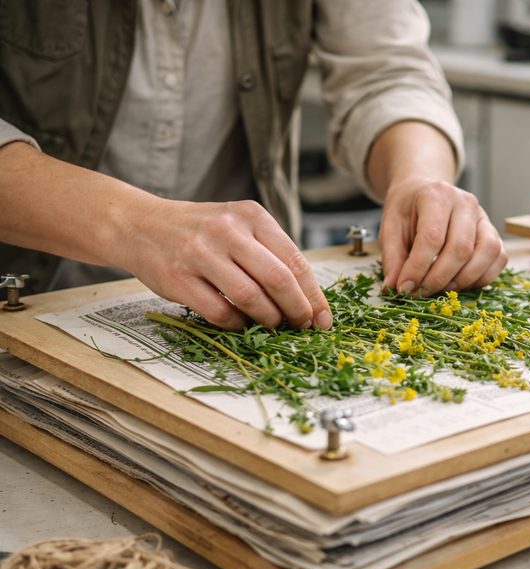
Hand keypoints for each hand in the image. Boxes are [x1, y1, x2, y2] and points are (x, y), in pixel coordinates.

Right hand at [115, 199, 332, 330]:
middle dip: (298, 311)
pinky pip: (220, 312)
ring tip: (273, 326)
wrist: (140, 225)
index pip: (295, 261)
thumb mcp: (240, 226)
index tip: (323, 318)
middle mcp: (228, 231)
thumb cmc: (201, 231)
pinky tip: (241, 323)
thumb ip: (272, 253)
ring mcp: (201, 254)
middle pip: (279, 280)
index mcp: (251, 216)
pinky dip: (237, 324)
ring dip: (269, 320)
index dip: (314, 295)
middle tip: (303, 327)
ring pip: (252, 298)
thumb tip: (309, 299)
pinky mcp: (179, 279)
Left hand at [379, 178, 506, 296]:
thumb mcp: (390, 228)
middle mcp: (465, 203)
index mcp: (436, 195)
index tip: (405, 288)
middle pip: (461, 248)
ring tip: (441, 289)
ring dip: (463, 280)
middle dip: (439, 278)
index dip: (418, 268)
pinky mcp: (493, 232)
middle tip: (420, 293)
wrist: (423, 192)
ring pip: (487, 253)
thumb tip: (394, 287)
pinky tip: (460, 282)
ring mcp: (484, 217)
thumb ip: (393, 258)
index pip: (432, 237)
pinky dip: (481, 277)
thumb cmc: (407, 210)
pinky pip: (498, 258)